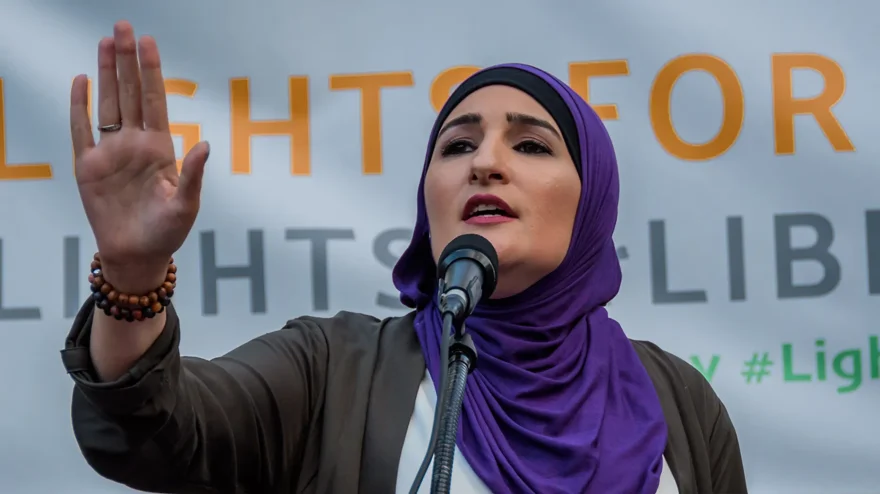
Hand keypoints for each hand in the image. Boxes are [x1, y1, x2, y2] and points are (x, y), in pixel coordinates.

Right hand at [70, 21, 208, 292]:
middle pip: (130, 94)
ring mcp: (110, 153)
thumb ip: (193, 174)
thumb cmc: (167, 232)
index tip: (149, 42)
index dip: (151, 71)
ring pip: (107, 104)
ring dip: (106, 73)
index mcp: (160, 149)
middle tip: (123, 27)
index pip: (155, 101)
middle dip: (127, 60)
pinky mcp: (87, 168)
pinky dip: (79, 106)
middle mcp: (135, 144)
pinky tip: (82, 81)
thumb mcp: (186, 205)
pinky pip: (80, 130)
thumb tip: (206, 144)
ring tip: (105, 42)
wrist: (137, 255)